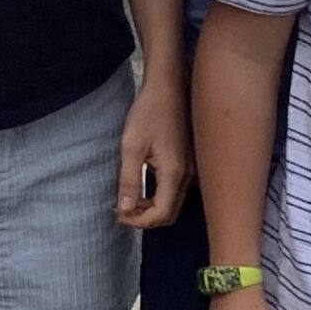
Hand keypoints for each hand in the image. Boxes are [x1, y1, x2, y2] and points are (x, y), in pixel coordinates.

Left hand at [115, 79, 189, 229]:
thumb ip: (129, 181)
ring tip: (130, 200)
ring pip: (174, 204)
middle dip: (145, 219)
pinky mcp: (189, 164)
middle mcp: (187, 175)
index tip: (119, 214)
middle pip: (169, 214)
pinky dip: (160, 198)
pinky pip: (176, 192)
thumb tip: (125, 210)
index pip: (160, 214)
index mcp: (173, 173)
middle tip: (122, 211)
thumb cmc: (149, 112)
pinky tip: (144, 188)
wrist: (168, 88)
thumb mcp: (131, 146)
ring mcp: (191, 170)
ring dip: (152, 209)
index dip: (139, 221)